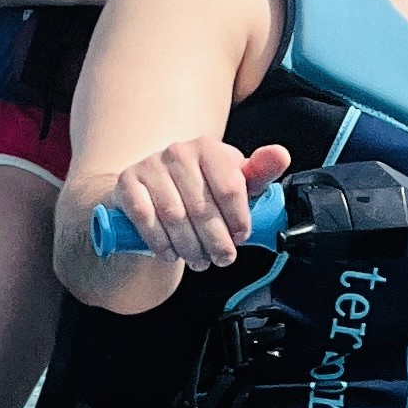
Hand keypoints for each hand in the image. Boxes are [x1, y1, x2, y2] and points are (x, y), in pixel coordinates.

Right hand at [106, 135, 289, 269]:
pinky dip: (160, 243)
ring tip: (199, 261)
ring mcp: (149, 166)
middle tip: (222, 259)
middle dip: (216, 241)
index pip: (230, 187)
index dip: (239, 220)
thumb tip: (281, 154)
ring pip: (174, 217)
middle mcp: (178, 151)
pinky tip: (171, 254)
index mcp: (208, 147)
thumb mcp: (232, 181)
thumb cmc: (202, 189)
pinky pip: (145, 219)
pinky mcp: (126, 184)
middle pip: (202, 207)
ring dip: (189, 247)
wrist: (151, 190)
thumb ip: (259, 172)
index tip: (241, 238)